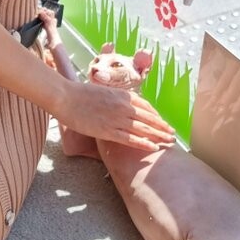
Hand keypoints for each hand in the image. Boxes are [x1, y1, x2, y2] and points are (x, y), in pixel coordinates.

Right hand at [54, 80, 175, 152]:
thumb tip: (122, 104)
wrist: (66, 97)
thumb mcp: (104, 91)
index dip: (156, 116)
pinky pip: (129, 139)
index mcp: (123, 95)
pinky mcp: (107, 131)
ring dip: (158, 136)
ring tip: (169, 142)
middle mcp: (124, 106)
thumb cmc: (80, 93)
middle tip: (173, 134)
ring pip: (143, 129)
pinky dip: (143, 143)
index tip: (162, 123)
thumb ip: (116, 99)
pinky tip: (153, 147)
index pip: (146, 107)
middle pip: (149, 118)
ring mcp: (116, 119)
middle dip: (162, 127)